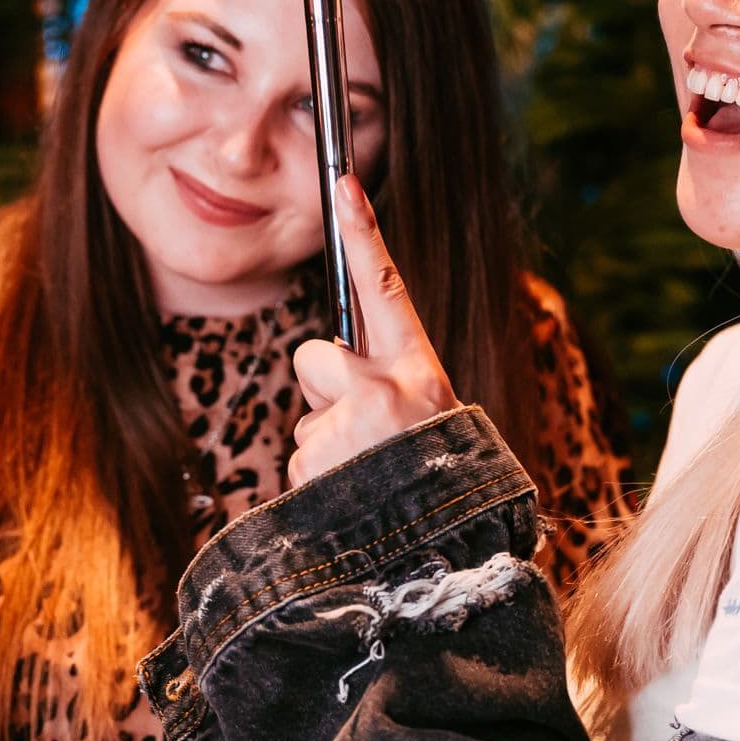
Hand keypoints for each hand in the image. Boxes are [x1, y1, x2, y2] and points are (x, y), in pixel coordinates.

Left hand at [288, 176, 457, 487]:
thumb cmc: (439, 484)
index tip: (343, 182)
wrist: (442, 558)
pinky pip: (296, 462)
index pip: (386, 288)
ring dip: (325, 449)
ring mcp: (346, 429)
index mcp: (421, 370)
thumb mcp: (429, 420)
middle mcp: (383, 389)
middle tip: (364, 436)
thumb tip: (330, 371)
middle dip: (325, 392)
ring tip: (367, 481)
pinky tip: (352, 504)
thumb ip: (387, 383)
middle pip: (316, 358)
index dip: (364, 233)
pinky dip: (315, 484)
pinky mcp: (312, 466)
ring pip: (306, 421)